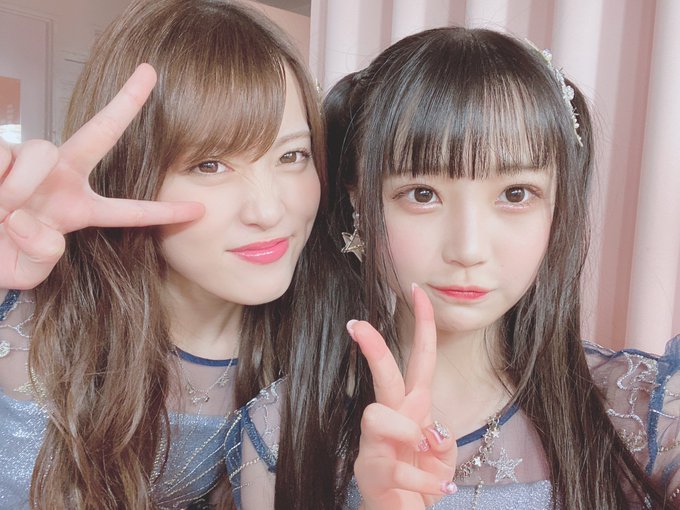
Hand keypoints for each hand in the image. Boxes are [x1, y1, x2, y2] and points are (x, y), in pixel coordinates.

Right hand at [0, 64, 204, 288]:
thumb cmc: (1, 254)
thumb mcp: (30, 270)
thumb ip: (44, 256)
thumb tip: (33, 221)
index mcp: (79, 209)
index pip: (129, 211)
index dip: (164, 212)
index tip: (200, 209)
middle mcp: (61, 178)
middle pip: (100, 133)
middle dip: (126, 103)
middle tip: (150, 72)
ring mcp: (31, 163)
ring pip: (43, 151)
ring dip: (23, 183)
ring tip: (5, 208)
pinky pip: (6, 158)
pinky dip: (0, 181)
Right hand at [348, 284, 456, 509]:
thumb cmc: (421, 480)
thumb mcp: (442, 455)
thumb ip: (441, 434)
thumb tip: (429, 428)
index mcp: (413, 408)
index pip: (418, 360)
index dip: (422, 325)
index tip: (417, 292)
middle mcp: (391, 418)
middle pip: (383, 375)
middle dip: (373, 347)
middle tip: (357, 325)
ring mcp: (375, 443)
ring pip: (379, 416)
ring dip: (410, 436)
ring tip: (428, 461)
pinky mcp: (372, 471)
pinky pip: (401, 467)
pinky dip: (426, 482)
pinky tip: (437, 492)